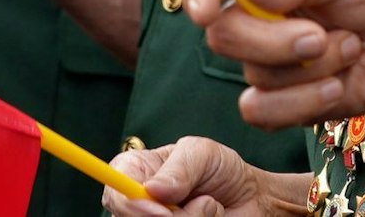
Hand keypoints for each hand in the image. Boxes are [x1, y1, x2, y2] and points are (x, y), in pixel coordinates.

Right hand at [103, 138, 309, 216]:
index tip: (160, 210)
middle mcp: (139, 205)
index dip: (132, 204)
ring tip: (210, 208)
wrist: (250, 199)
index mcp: (136, 174)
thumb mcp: (202, 153)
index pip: (115, 191)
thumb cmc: (220, 169)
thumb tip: (153, 190)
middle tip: (204, 204)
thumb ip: (180, 167)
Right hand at [182, 0, 364, 134]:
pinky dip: (304, 102)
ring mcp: (276, 59)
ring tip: (349, 48)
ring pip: (251, 75)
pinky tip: (339, 84)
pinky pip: (265, 113)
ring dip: (308, 69)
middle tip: (318, 33)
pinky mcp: (291, 100)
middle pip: (223, 34)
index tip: (207, 9)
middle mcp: (263, 15)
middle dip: (271, 40)